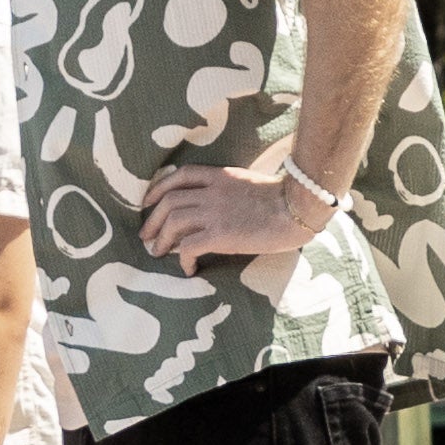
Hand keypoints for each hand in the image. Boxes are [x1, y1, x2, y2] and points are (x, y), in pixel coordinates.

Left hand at [138, 160, 332, 266]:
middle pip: (169, 201)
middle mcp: (212, 192)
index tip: (148, 202)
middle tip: (146, 236)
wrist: (298, 207)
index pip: (180, 176)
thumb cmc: (283, 199)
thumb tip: (215, 206)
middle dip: (153, 220)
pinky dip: (182, 259)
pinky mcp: (221, 235)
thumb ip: (229, 190)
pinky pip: (189, 247)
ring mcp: (215, 213)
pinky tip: (188, 269)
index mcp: (220, 176)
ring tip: (157, 253)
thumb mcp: (249, 184)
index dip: (158, 188)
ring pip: (173, 223)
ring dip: (161, 240)